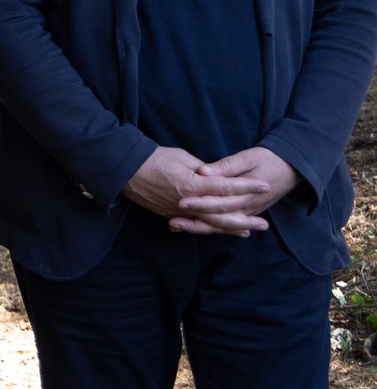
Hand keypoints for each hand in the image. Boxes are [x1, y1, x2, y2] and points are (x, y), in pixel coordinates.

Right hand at [122, 145, 272, 236]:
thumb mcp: (181, 157)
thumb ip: (202, 170)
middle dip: (245, 219)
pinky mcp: (171, 214)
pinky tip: (225, 230)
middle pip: (222, 214)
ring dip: (231, 228)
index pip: (226, 187)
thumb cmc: (153, 158)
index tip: (264, 185)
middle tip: (264, 224)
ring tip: (250, 231)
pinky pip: (196, 225)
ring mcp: (179, 211)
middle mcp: (188, 202)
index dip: (246, 186)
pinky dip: (212, 228)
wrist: (124, 169)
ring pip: (210, 224)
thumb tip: (217, 177)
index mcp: (192, 184)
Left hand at [169, 146, 298, 235]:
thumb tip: (203, 171)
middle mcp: (247, 208)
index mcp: (247, 195)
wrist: (292, 169)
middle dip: (195, 220)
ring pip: (220, 225)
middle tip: (173, 220)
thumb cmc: (268, 159)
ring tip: (175, 226)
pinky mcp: (246, 212)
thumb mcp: (248, 158)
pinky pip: (226, 224)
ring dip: (198, 227)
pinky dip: (209, 227)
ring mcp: (247, 213)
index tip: (181, 203)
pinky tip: (191, 227)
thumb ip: (226, 166)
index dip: (200, 203)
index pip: (220, 202)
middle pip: (218, 218)